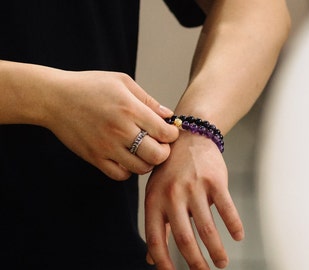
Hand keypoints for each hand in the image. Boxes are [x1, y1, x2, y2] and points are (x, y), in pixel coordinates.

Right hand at [42, 70, 178, 179]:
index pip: (165, 133)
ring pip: (141, 168)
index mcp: (131, 109)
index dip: (172, 134)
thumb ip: (148, 100)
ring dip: (147, 161)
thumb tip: (168, 116)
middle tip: (159, 144)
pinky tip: (126, 157)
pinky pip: (120, 175)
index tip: (168, 131)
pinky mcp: (95, 158)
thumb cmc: (90, 86)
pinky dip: (128, 170)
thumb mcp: (122, 82)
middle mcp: (121, 131)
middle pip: (157, 155)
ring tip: (143, 150)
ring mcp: (107, 147)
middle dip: (164, 152)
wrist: (55, 98)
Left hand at [145, 132, 243, 268]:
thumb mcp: (156, 194)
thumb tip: (151, 258)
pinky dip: (234, 225)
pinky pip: (226, 208)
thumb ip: (155, 225)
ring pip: (207, 228)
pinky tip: (238, 237)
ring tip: (222, 263)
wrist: (188, 137)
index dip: (163, 263)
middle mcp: (172, 195)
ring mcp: (194, 187)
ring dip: (216, 250)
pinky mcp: (214, 180)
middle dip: (195, 263)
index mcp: (154, 201)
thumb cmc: (169, 171)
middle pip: (184, 239)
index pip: (155, 239)